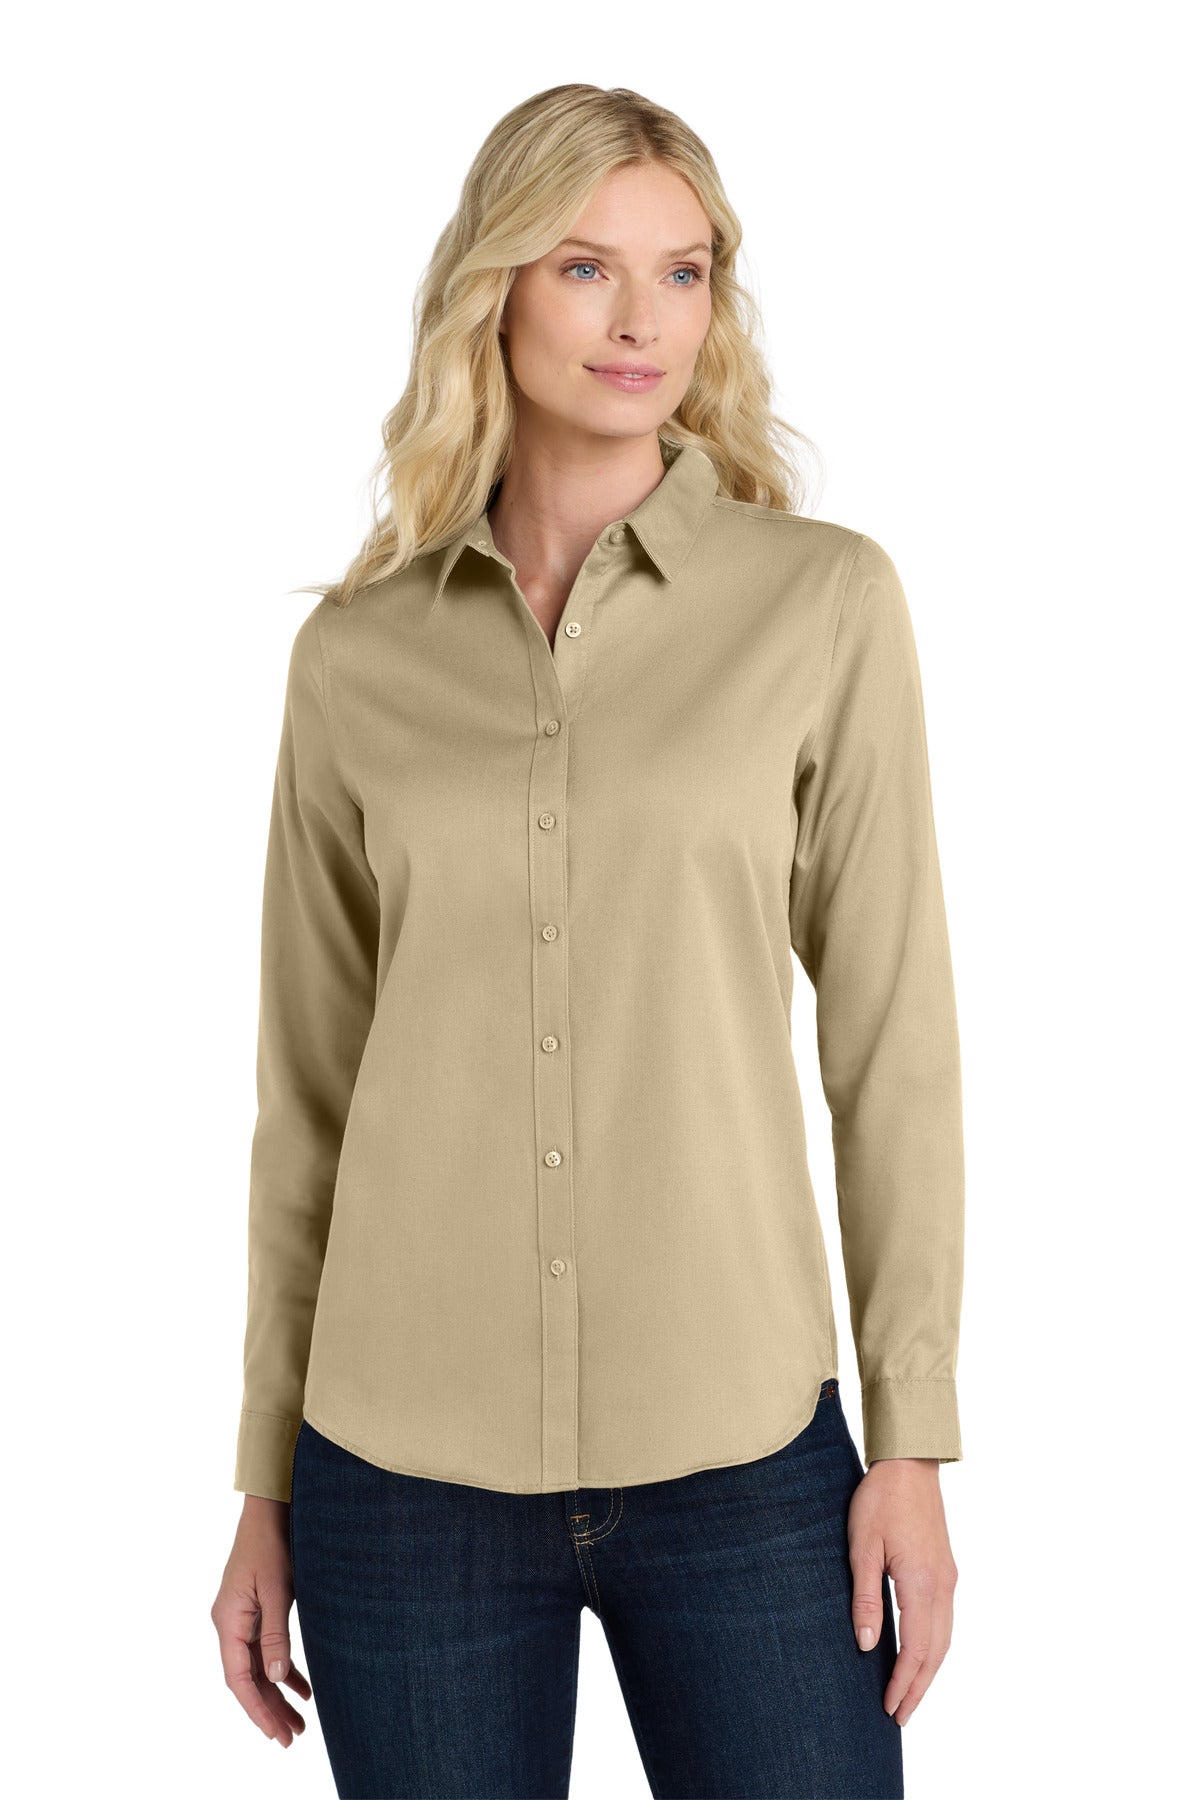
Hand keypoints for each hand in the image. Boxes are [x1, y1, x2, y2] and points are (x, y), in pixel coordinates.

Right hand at [212, 1496, 311, 1746]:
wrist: (270, 1507)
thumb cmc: (272, 1542)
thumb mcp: (278, 1589)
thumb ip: (275, 1634)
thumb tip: (277, 1679)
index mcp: (228, 1621)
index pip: (238, 1679)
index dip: (257, 1709)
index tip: (276, 1735)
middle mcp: (230, 1623)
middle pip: (248, 1678)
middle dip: (269, 1709)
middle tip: (291, 1739)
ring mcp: (242, 1617)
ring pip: (258, 1667)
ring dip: (278, 1693)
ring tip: (300, 1723)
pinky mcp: (256, 1609)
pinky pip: (266, 1649)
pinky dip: (283, 1669)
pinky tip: (302, 1687)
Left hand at [847, 1458, 956, 1726]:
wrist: (909, 1463)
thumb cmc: (880, 1500)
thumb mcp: (862, 1547)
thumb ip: (866, 1597)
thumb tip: (867, 1646)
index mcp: (921, 1583)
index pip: (916, 1650)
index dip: (903, 1683)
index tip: (889, 1709)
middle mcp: (942, 1586)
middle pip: (936, 1652)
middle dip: (919, 1687)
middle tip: (900, 1716)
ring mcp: (948, 1578)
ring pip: (944, 1638)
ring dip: (928, 1670)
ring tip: (910, 1694)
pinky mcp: (945, 1569)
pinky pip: (944, 1620)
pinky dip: (934, 1647)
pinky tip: (920, 1654)